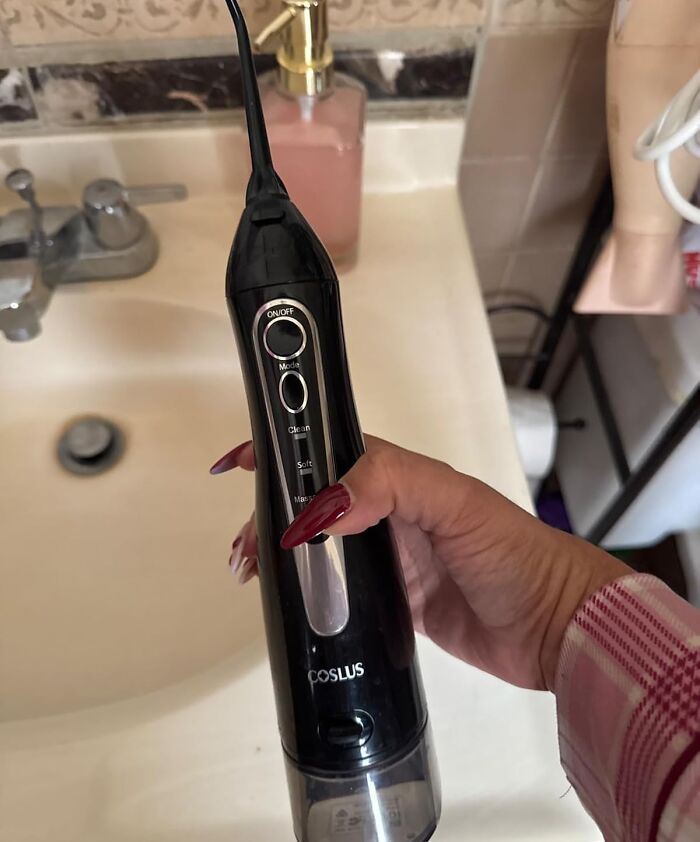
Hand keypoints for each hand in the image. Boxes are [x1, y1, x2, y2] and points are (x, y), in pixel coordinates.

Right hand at [210, 436, 629, 690]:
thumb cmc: (513, 555)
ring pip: (318, 549)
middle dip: (271, 515)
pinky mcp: (392, 606)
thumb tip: (319, 510)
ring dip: (280, 555)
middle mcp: (388, 515)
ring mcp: (388, 561)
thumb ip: (390, 487)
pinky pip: (337, 594)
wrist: (552, 628)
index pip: (330, 455)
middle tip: (244, 548)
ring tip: (250, 574)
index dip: (285, 454)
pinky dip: (305, 594)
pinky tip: (284, 603)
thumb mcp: (454, 503)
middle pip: (313, 505)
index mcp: (399, 480)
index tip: (239, 463)